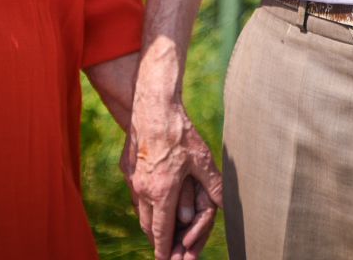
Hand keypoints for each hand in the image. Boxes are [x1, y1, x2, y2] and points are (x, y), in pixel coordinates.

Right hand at [124, 96, 222, 259]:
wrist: (152, 107)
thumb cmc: (180, 132)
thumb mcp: (202, 159)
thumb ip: (213, 185)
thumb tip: (225, 204)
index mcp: (162, 192)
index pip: (161, 232)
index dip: (164, 250)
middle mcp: (144, 190)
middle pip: (148, 226)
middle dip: (158, 239)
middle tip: (168, 248)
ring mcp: (133, 180)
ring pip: (140, 211)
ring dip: (150, 222)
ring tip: (160, 229)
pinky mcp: (127, 168)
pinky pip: (136, 195)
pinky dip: (144, 204)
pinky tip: (153, 200)